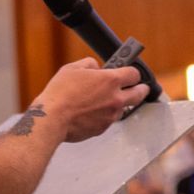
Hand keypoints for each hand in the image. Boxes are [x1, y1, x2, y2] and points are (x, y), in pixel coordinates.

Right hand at [34, 60, 148, 142]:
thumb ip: (89, 64)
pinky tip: (91, 112)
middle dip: (142, 89)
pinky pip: (109, 120)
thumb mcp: (73, 68)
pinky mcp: (103, 128)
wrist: (52, 119)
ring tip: (105, 101)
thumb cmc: (60, 94)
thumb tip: (96, 67)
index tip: (131, 73)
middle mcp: (115, 99)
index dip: (133, 72)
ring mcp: (111, 115)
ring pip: (123, 108)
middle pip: (140, 93)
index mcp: (111, 80)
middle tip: (140, 87)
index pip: (135, 74)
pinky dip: (104, 116)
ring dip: (119, 104)